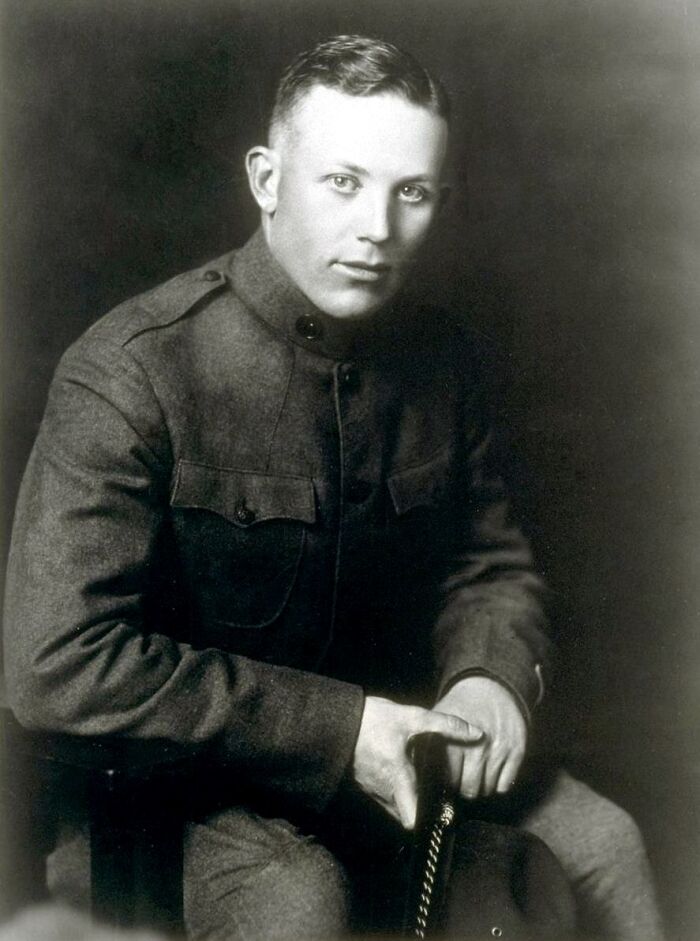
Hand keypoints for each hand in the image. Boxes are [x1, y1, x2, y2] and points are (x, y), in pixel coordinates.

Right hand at [352, 695, 483, 828]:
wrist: (335, 721)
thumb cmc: (371, 721)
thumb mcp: (410, 717)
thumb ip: (443, 725)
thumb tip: (475, 733)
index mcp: (398, 779)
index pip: (414, 819)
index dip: (430, 821)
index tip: (444, 811)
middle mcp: (385, 791)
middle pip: (409, 814)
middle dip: (423, 808)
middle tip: (438, 792)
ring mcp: (373, 791)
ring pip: (397, 806)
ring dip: (410, 798)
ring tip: (423, 780)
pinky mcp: (366, 785)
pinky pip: (386, 797)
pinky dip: (397, 790)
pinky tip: (404, 771)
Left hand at [434, 676, 526, 799]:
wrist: (491, 688)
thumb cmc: (459, 708)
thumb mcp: (438, 720)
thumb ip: (426, 746)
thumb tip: (418, 779)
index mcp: (452, 739)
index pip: (448, 781)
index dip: (445, 783)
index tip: (445, 777)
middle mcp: (476, 746)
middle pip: (469, 790)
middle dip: (463, 787)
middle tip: (462, 776)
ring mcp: (498, 749)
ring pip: (487, 789)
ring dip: (480, 786)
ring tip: (475, 771)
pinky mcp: (516, 751)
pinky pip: (504, 786)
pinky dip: (497, 783)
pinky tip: (491, 770)